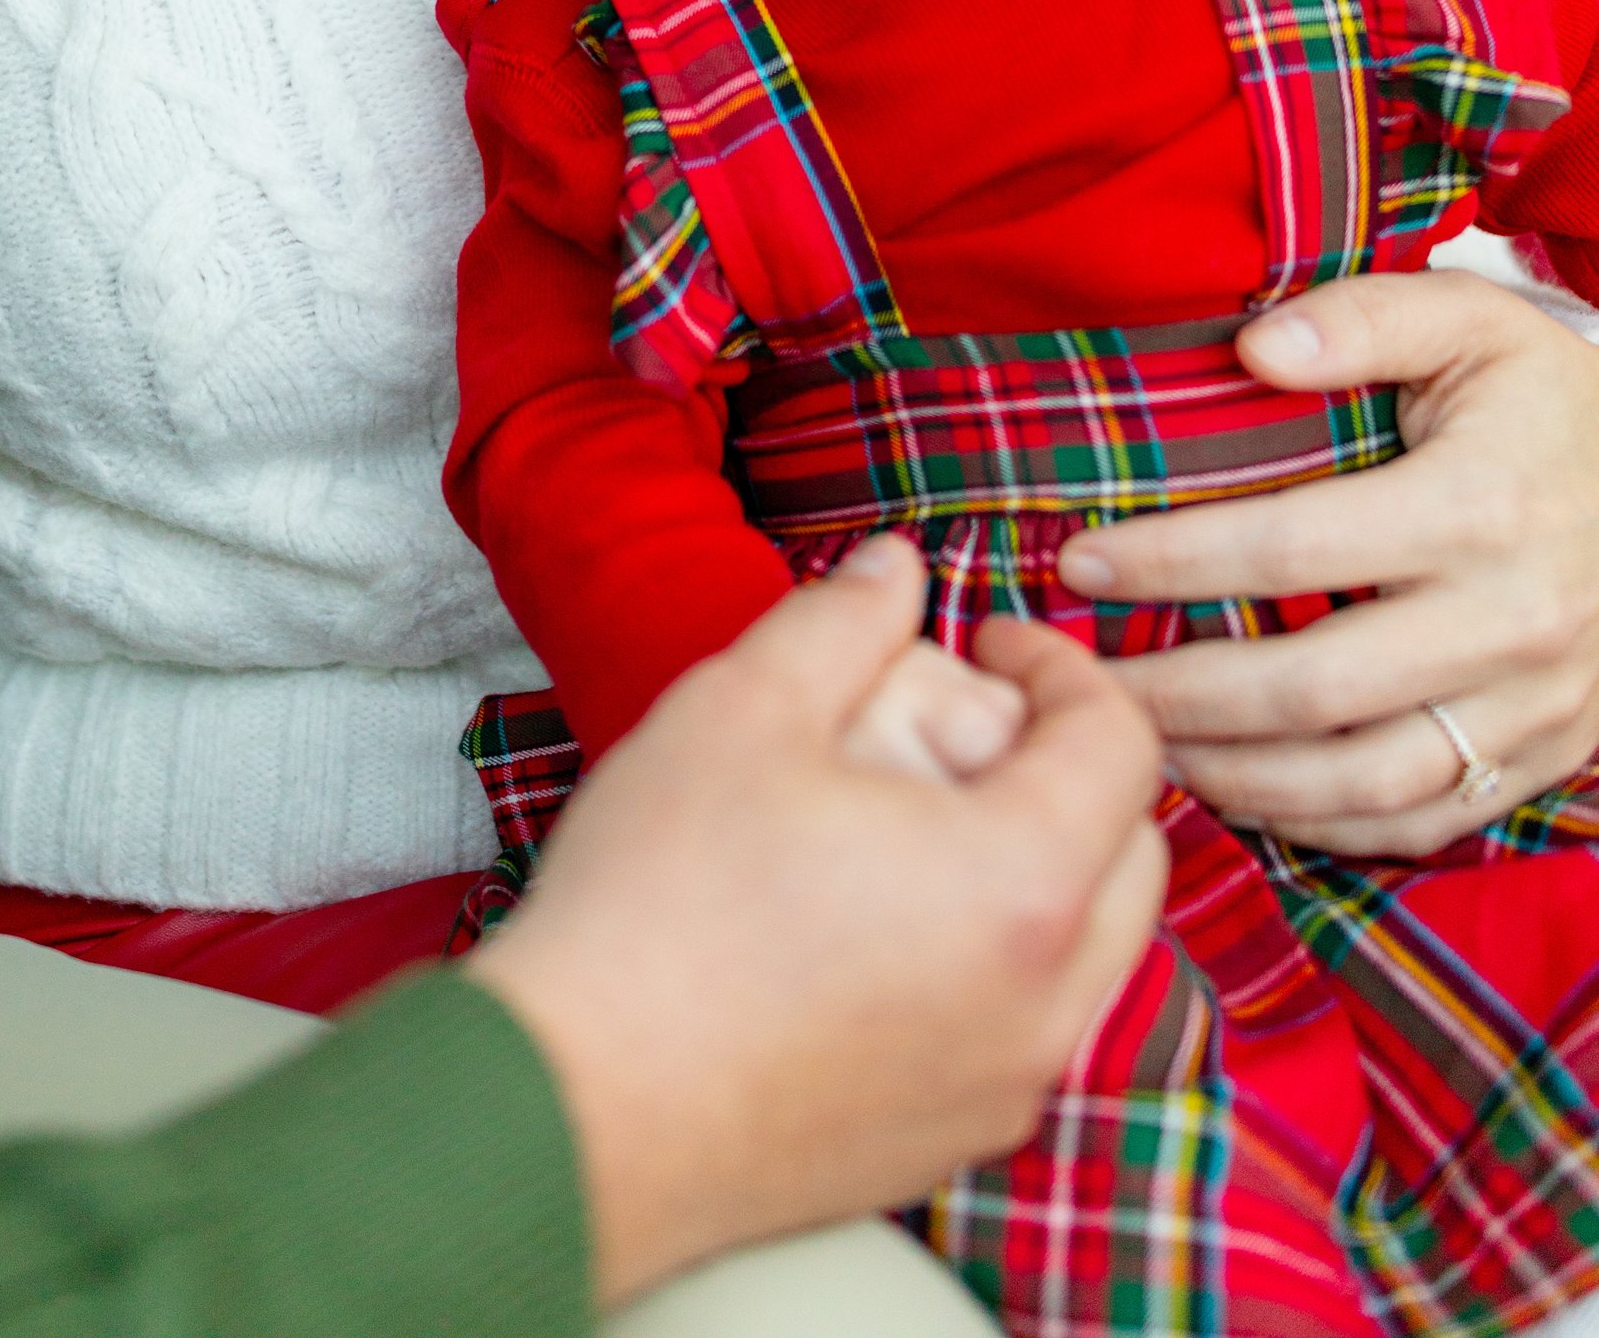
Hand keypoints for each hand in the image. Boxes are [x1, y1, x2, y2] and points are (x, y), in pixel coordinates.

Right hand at [467, 535, 1166, 1306]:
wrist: (581, 1111)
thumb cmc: (660, 901)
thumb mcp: (744, 707)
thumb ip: (843, 619)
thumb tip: (898, 568)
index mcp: (1021, 883)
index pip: (1122, 746)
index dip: (1064, 666)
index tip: (987, 643)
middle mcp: (1047, 1003)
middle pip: (1132, 856)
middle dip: (1069, 769)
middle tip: (957, 727)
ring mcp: (1005, 1088)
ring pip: (1088, 953)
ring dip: (1041, 868)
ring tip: (914, 822)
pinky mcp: (951, 1145)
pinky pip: (1025, 1029)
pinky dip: (997, 958)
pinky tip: (875, 925)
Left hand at [1060, 269, 1598, 854]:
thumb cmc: (1549, 399)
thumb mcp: (1472, 321)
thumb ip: (1362, 318)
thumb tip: (1253, 346)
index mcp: (1483, 506)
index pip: (1294, 548)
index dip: (1176, 561)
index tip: (1084, 562)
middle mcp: (1515, 621)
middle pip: (1314, 688)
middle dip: (1182, 694)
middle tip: (1089, 684)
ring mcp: (1537, 706)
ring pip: (1364, 780)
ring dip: (1239, 777)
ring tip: (1147, 746)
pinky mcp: (1543, 758)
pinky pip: (1422, 819)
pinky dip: (1325, 824)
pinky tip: (1246, 792)